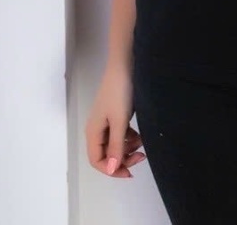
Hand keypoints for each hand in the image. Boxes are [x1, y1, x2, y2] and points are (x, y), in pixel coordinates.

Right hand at [85, 63, 146, 177]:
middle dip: (122, 159)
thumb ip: (115, 146)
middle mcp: (97, 129)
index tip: (129, 172)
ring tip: (142, 143)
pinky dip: (130, 138)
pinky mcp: (115, 114)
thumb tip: (110, 169)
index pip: (97, 161)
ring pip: (115, 145)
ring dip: (128, 148)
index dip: (112, 170)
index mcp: (93, 132)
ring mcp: (106, 121)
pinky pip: (121, 134)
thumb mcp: (119, 122)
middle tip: (141, 157)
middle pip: (106, 155)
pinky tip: (140, 135)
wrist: (125, 65)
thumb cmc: (120, 92)